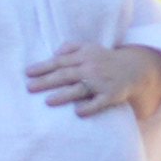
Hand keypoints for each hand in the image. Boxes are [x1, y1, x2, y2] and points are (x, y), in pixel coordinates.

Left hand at [27, 38, 160, 121]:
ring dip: (63, 95)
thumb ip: (70, 47)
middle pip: (65, 75)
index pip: (59, 62)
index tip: (27, 73)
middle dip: (46, 81)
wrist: (132, 69)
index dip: (43, 67)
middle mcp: (90, 68)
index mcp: (83, 56)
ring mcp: (101, 83)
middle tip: (29, 88)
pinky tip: (77, 112)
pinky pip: (98, 103)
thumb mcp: (89, 47)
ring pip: (79, 90)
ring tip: (47, 101)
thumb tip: (54, 53)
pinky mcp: (111, 96)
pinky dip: (89, 107)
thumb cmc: (105, 58)